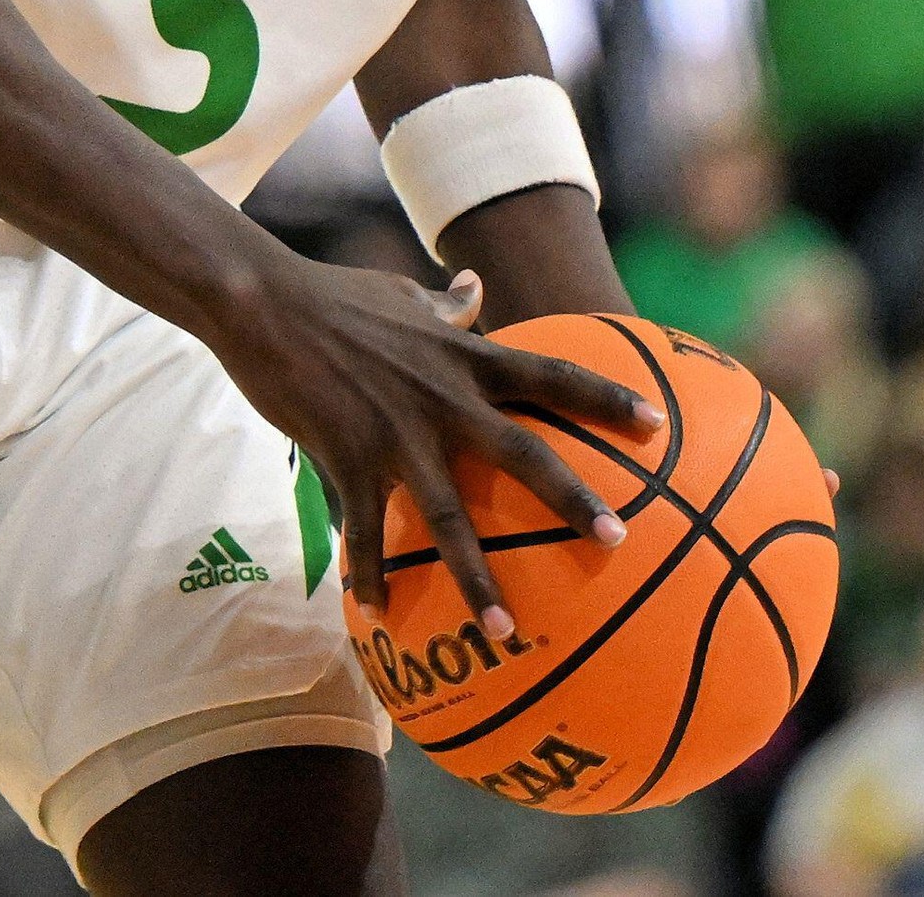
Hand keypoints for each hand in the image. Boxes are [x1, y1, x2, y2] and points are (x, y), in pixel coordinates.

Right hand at [211, 263, 658, 636]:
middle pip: (523, 452)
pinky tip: (379, 617)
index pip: (552, 375)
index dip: (607, 399)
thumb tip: (476, 289)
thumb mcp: (401, 295)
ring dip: (479, 579)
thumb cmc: (335, 296)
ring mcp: (397, 433)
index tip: (658, 426)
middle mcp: (443, 398)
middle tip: (619, 539)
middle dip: (572, 497)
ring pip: (448, 517)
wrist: (265, 303)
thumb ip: (446, 306)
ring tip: (507, 635)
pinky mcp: (348, 458)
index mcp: (465, 358)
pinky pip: (367, 531)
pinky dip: (373, 575)